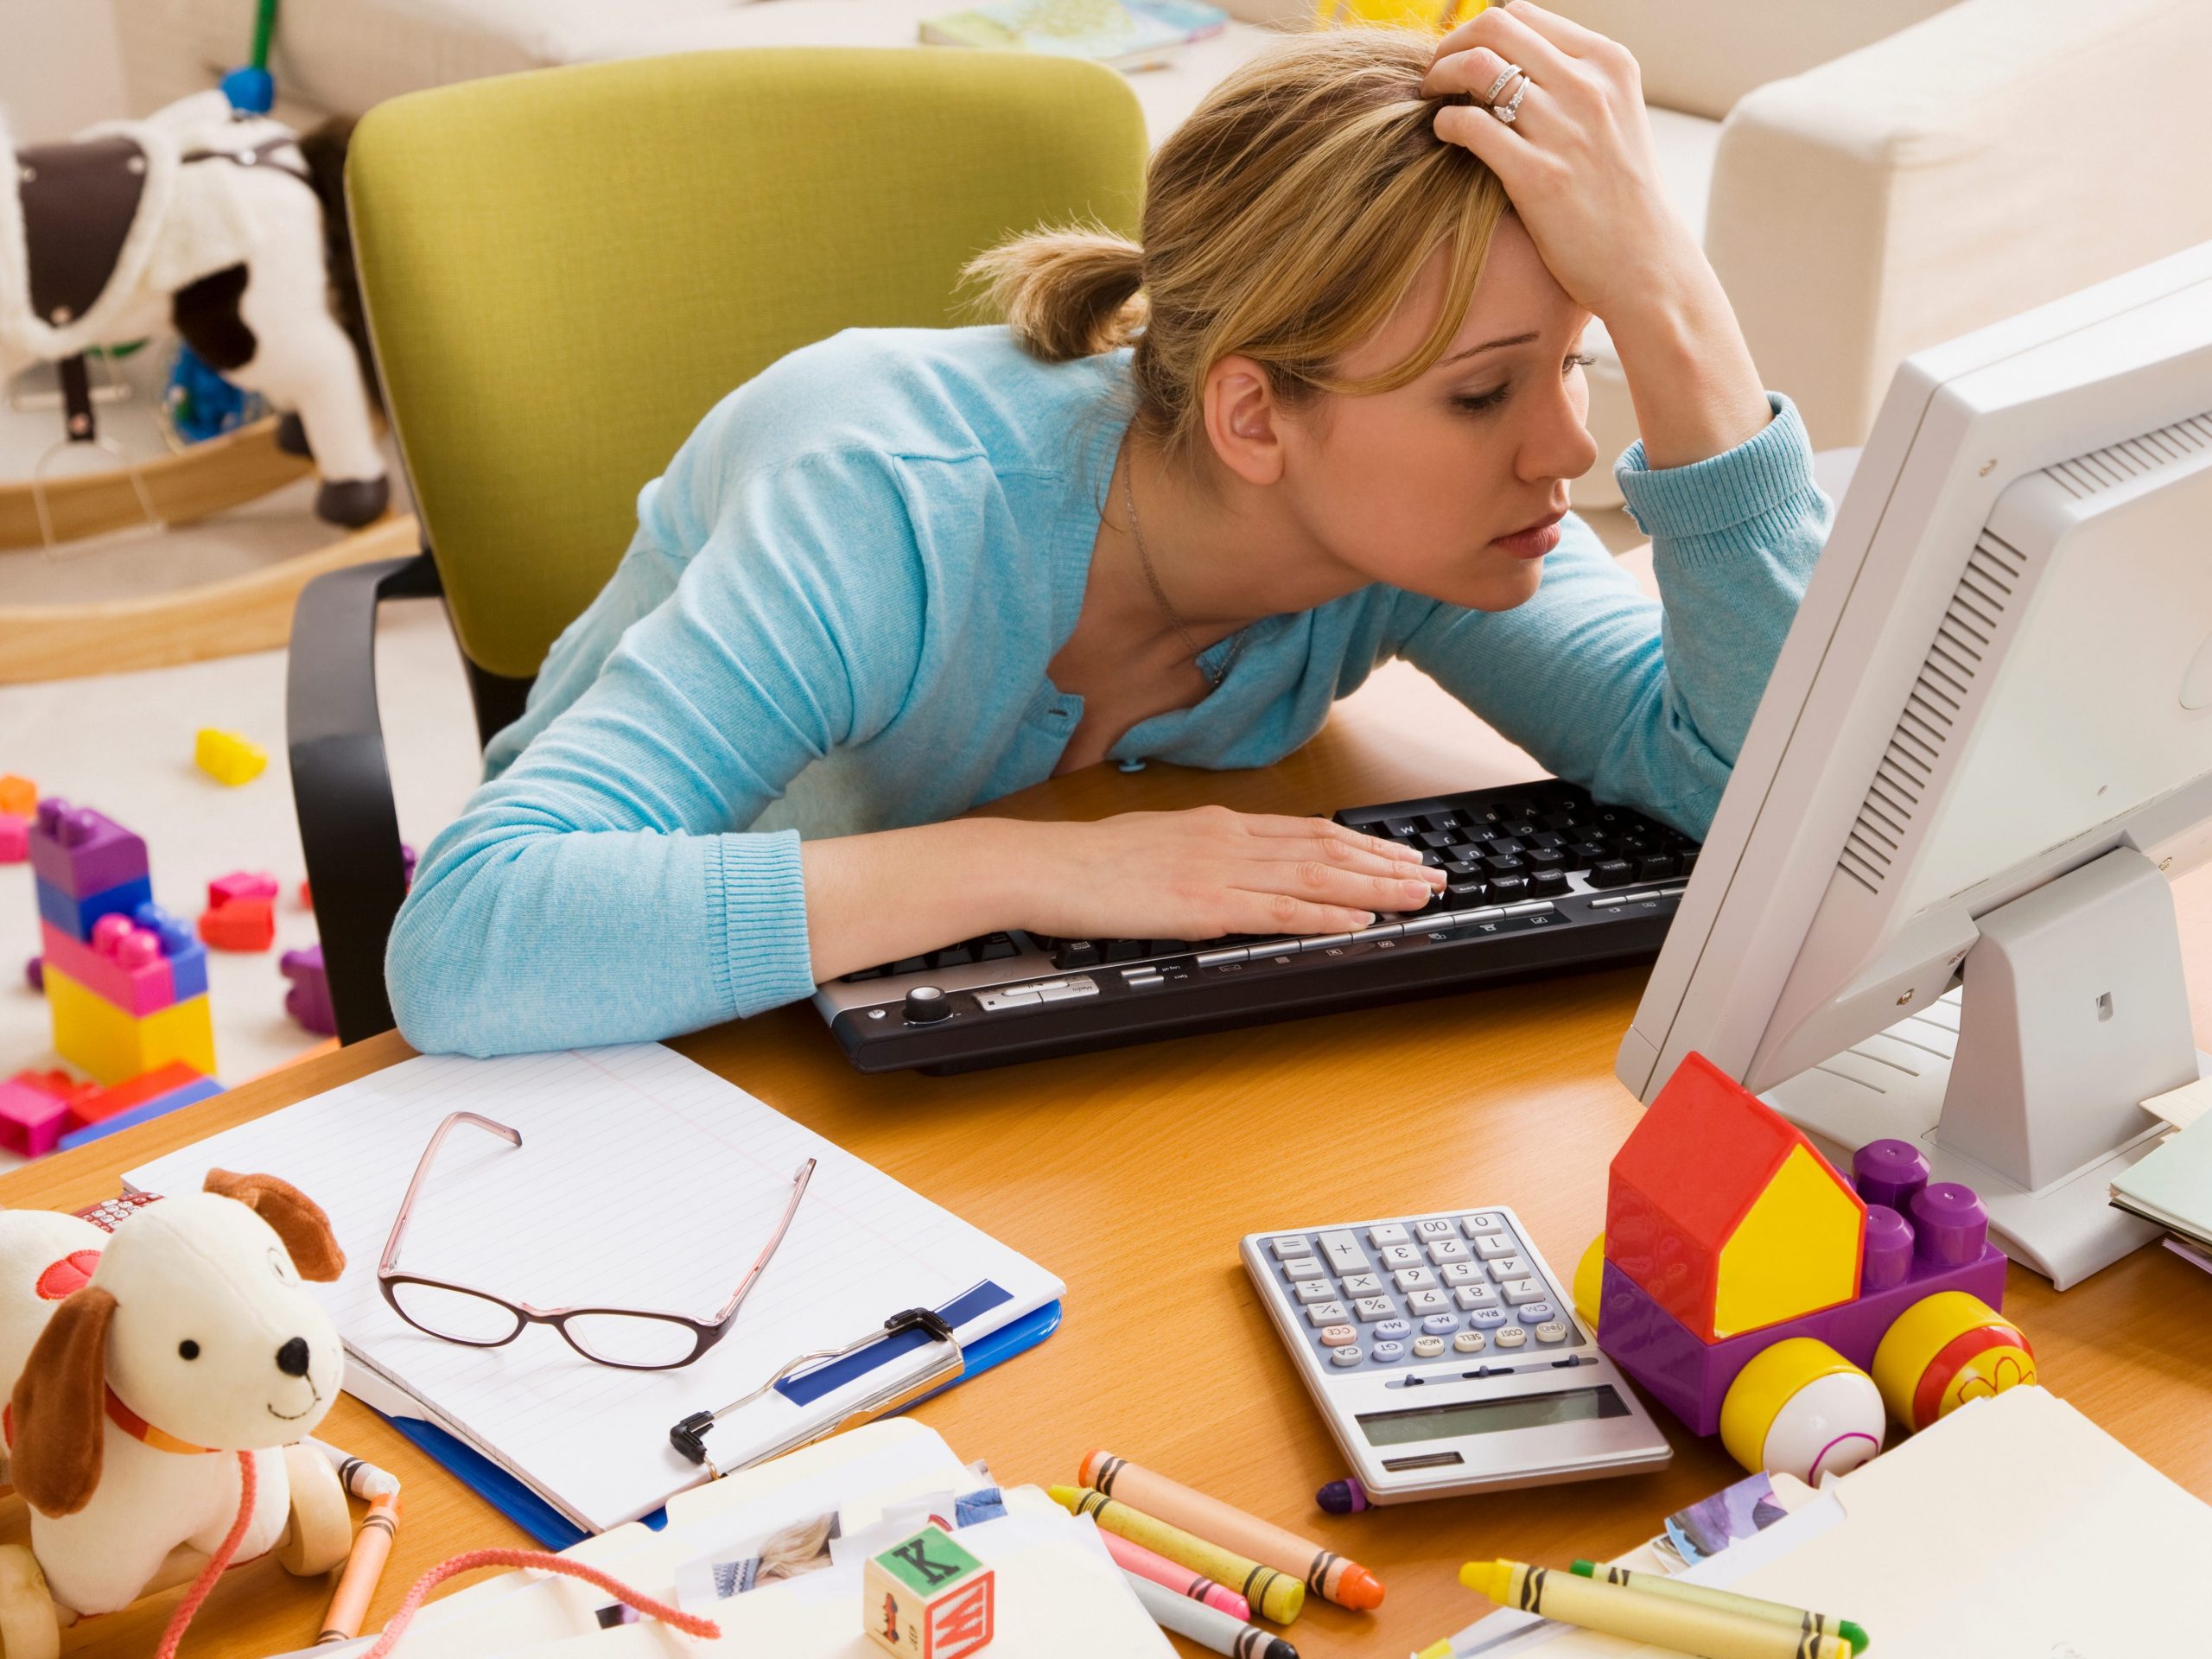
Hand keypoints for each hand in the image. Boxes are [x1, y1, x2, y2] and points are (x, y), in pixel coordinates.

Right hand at [1008, 806, 1446, 942]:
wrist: (1045, 867)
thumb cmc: (1088, 861)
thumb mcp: (1156, 841)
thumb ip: (1201, 851)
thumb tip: (1229, 862)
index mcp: (1218, 823)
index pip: (1308, 830)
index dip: (1361, 844)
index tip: (1399, 853)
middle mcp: (1229, 839)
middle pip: (1326, 848)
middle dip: (1386, 863)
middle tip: (1433, 875)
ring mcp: (1219, 870)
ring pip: (1315, 875)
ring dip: (1373, 887)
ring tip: (1416, 896)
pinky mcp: (1204, 904)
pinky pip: (1278, 909)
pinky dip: (1325, 915)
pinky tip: (1358, 921)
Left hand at [1421, 2, 1696, 324]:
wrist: (1646, 264)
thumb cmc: (1620, 195)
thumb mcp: (1614, 115)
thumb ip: (1572, 81)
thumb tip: (1512, 59)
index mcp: (1608, 62)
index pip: (1523, 14)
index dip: (1479, 31)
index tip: (1462, 57)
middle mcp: (1588, 86)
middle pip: (1494, 27)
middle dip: (1450, 45)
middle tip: (1434, 74)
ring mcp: (1563, 129)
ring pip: (1478, 68)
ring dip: (1440, 78)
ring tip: (1430, 100)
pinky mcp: (1537, 176)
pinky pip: (1470, 126)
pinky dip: (1445, 124)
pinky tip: (1443, 136)